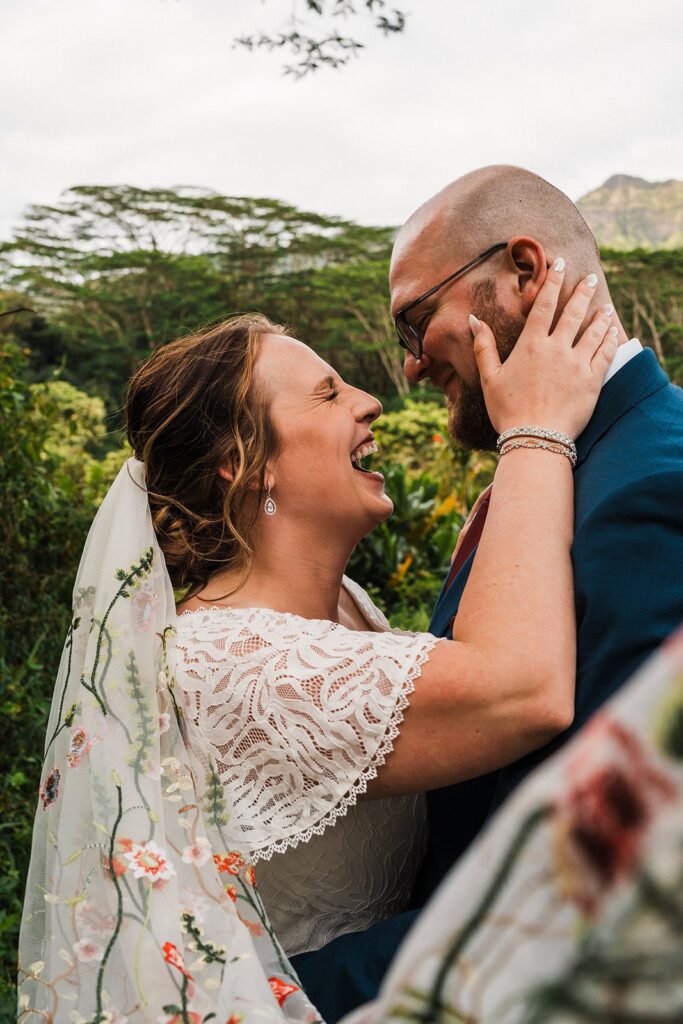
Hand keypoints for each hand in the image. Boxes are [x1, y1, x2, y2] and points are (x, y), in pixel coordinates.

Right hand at [472, 261, 617, 439]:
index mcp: (531, 345)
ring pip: (593, 331)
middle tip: (590, 278)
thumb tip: (474, 320)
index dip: (553, 282)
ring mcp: (577, 364)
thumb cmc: (508, 411)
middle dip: (582, 292)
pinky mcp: (592, 381)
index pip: (544, 305)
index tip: (561, 264)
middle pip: (573, 313)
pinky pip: (605, 354)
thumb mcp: (490, 378)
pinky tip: (614, 332)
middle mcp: (556, 349)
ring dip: (600, 316)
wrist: (535, 438)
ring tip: (606, 307)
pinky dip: (610, 339)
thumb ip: (484, 346)